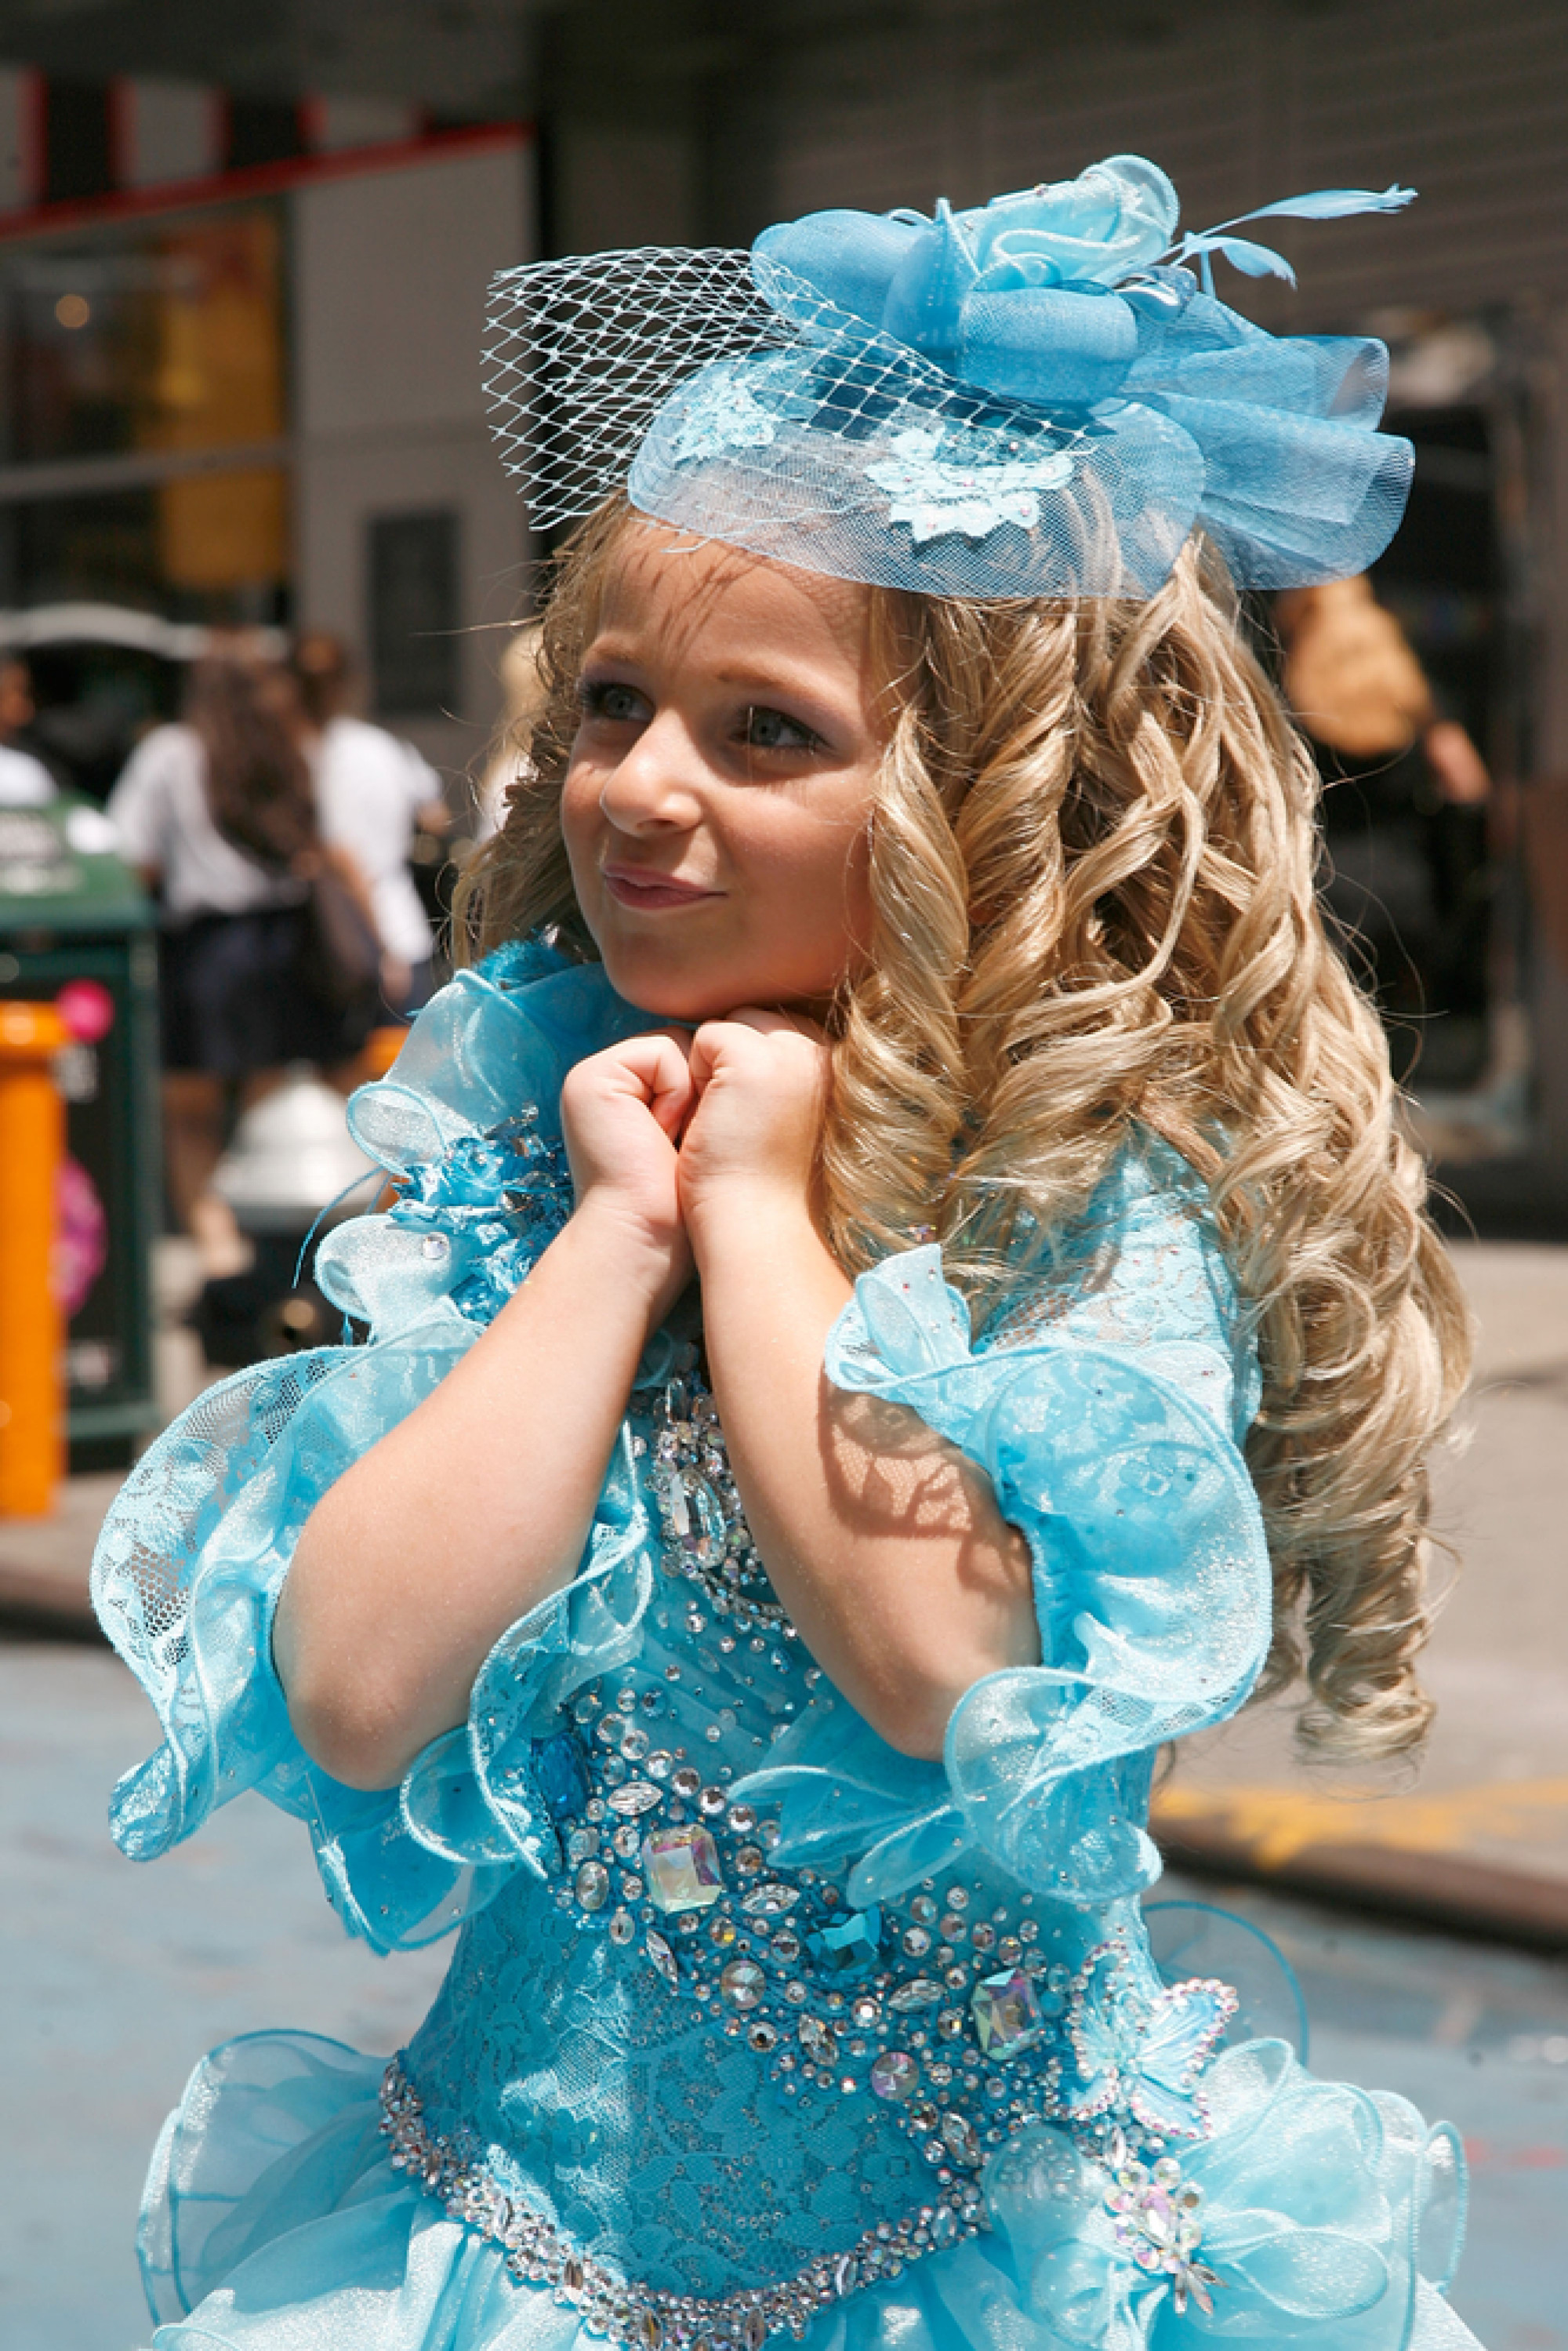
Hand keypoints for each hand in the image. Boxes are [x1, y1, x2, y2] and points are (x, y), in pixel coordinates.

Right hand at [560, 1032, 695, 1320]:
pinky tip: (660, 1131)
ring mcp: (597, 1075)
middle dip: (703, 1092)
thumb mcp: (699, 1134)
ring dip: (691, 1094)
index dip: (712, 1096)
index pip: (693, 1058)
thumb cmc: (682, 1200)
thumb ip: (704, 1088)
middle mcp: (612, 1079)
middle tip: (688, 1141)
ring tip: (672, 1139)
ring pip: (679, 1045)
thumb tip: (736, 1052)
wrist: (649, 1233)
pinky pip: (662, 1052)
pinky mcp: (593, 1077)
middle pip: (688, 1048)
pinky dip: (675, 1092)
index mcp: (631, 1092)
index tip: (700, 1144)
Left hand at [678, 1010, 829, 1254]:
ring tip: (723, 1120)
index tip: (748, 1117)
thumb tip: (747, 1040)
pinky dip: (694, 1074)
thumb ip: (779, 1076)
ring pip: (732, 1024)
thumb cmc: (766, 1184)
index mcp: (835, 1067)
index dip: (748, 1066)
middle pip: (754, 1020)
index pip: (777, 1029)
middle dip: (732, 1058)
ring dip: (713, 1066)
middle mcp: (821, 1052)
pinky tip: (708, 1117)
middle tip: (733, 1120)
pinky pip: (707, 1036)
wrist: (759, 1224)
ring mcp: (789, 1052)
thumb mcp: (785, 1118)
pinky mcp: (753, 1059)